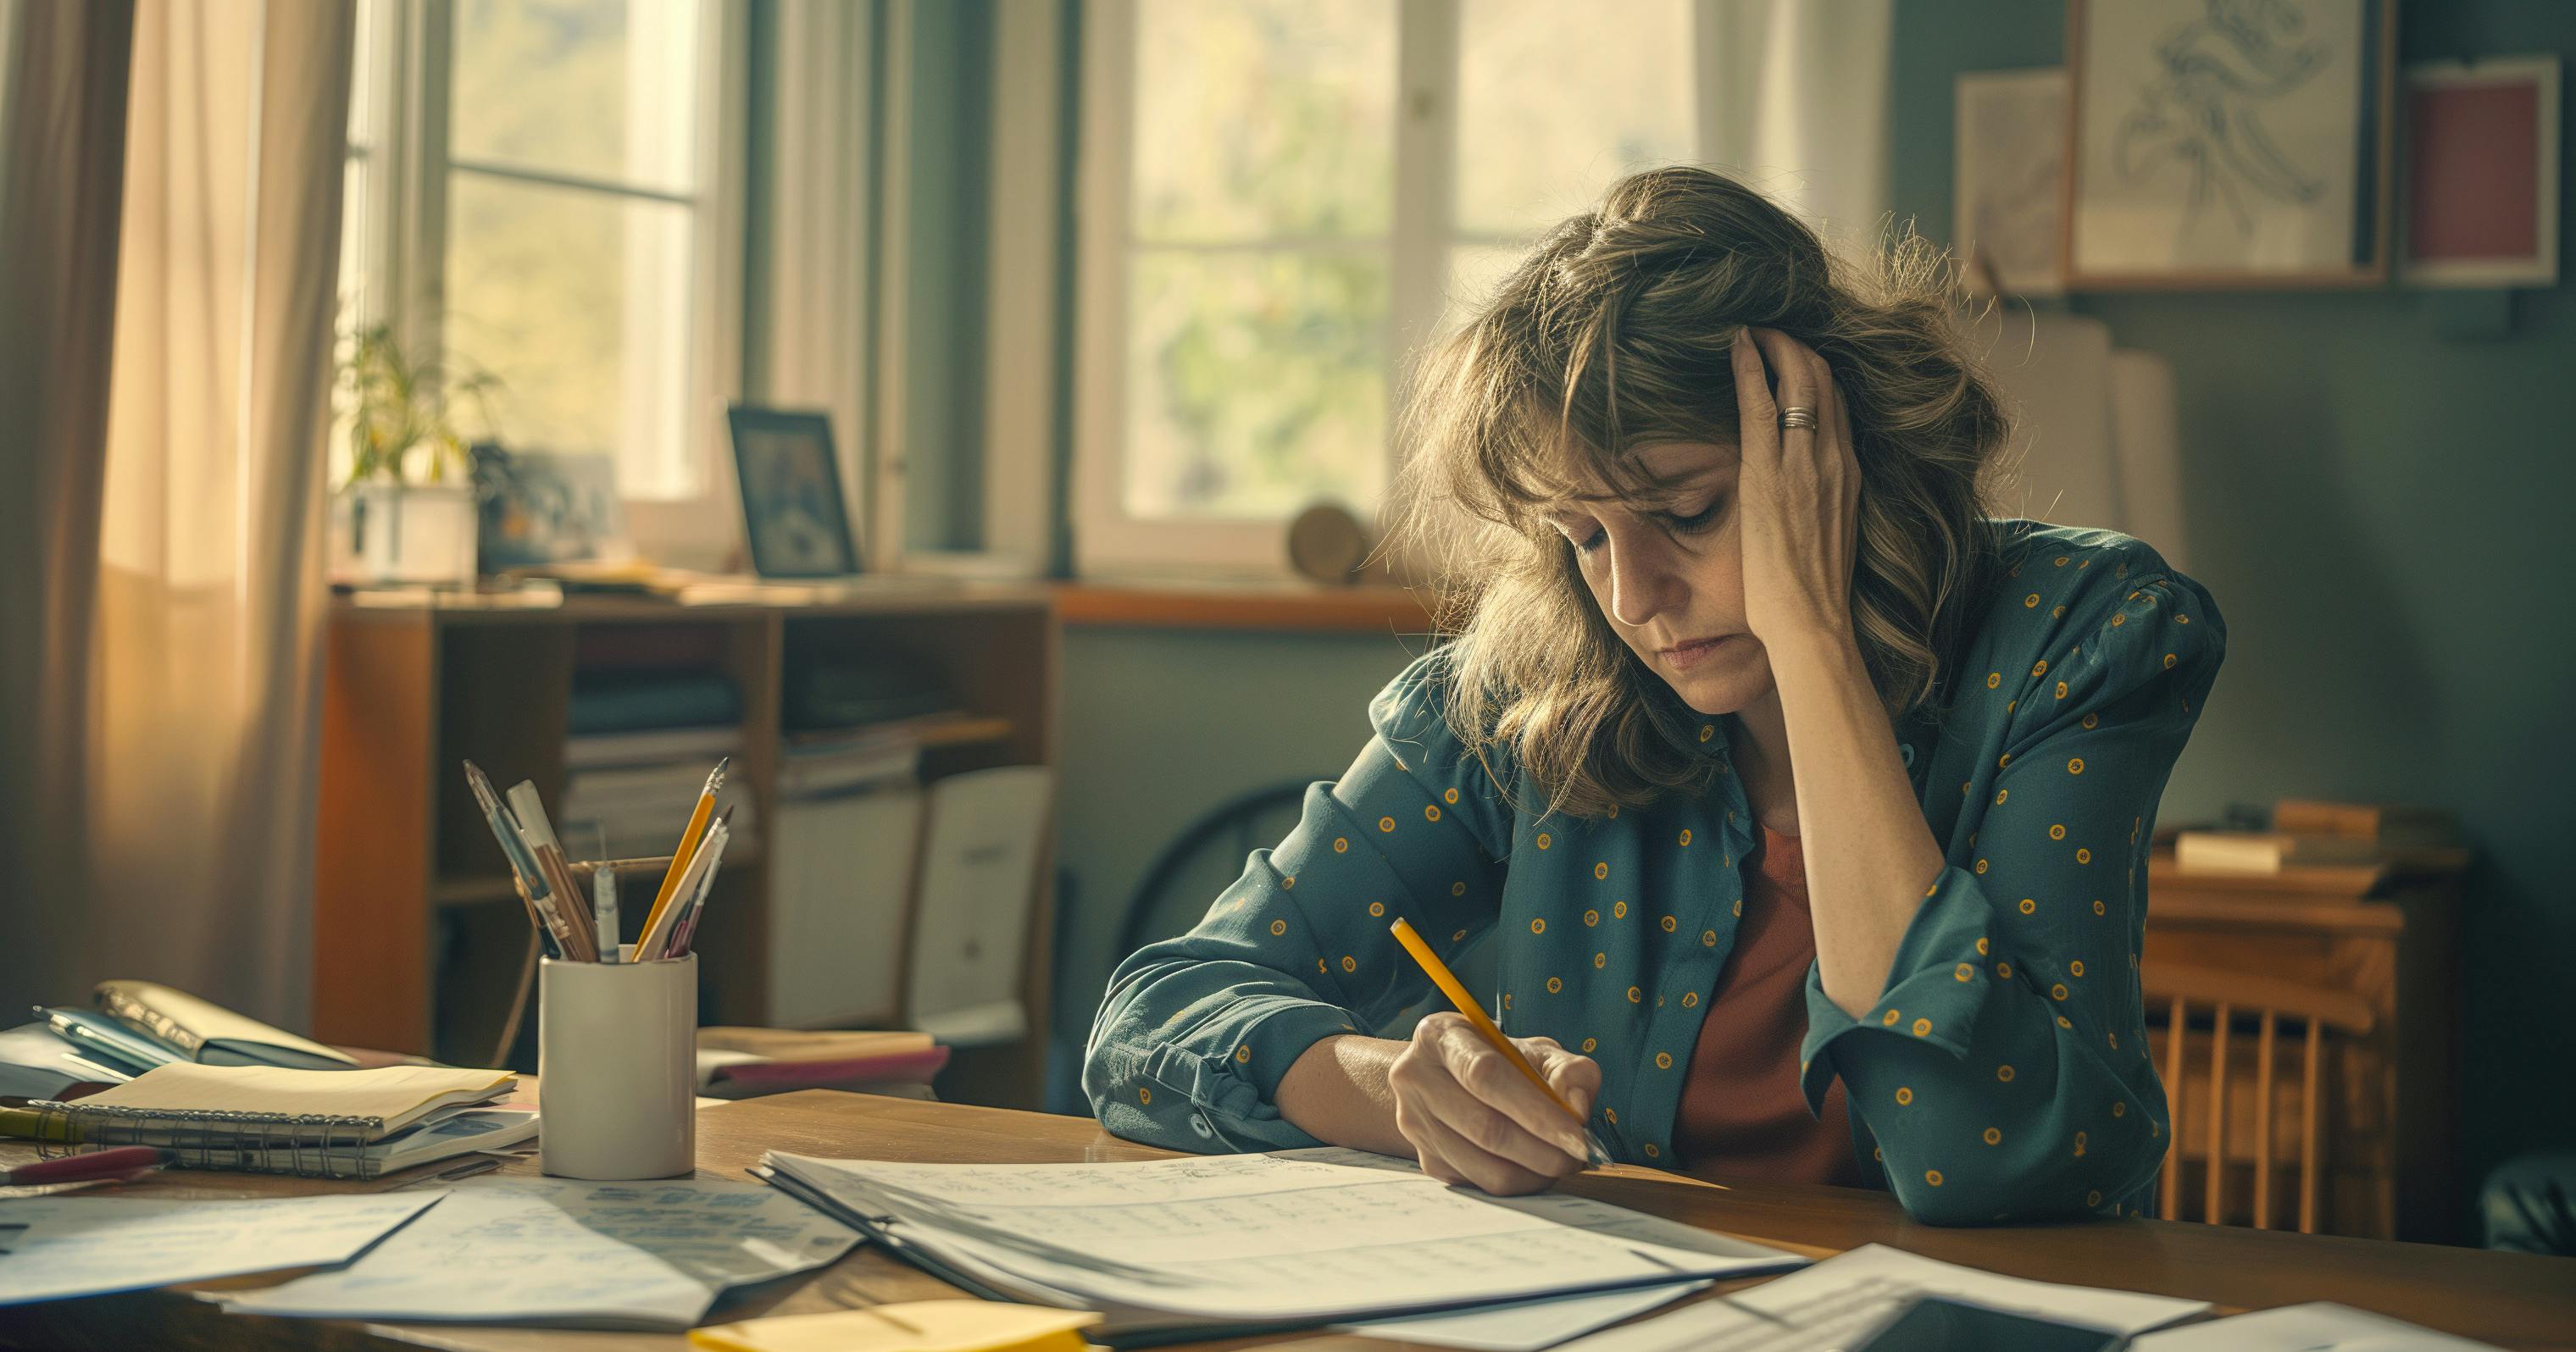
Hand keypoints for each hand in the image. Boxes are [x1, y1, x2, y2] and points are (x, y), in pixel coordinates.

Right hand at [1385, 1013, 1601, 1194]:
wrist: (1446, 1080)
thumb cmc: (1500, 1060)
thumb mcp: (1536, 1051)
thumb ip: (1569, 1071)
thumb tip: (1577, 1110)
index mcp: (1441, 1036)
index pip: (1485, 1076)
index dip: (1536, 1110)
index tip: (1577, 1135)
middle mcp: (1416, 1078)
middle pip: (1484, 1127)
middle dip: (1542, 1150)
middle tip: (1577, 1156)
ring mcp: (1415, 1124)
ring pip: (1484, 1166)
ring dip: (1534, 1173)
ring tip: (1560, 1161)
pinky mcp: (1426, 1160)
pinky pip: (1480, 1185)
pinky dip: (1518, 1182)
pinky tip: (1533, 1166)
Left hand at [1730, 326, 1860, 649]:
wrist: (1814, 625)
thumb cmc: (1814, 594)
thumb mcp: (1830, 534)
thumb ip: (1822, 502)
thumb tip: (1805, 496)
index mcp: (1850, 473)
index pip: (1839, 402)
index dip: (1816, 369)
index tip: (1794, 354)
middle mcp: (1834, 460)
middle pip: (1824, 379)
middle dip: (1796, 345)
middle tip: (1768, 328)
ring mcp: (1804, 465)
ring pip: (1799, 379)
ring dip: (1774, 345)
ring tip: (1751, 329)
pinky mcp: (1770, 475)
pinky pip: (1761, 404)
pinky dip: (1749, 367)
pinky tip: (1736, 345)